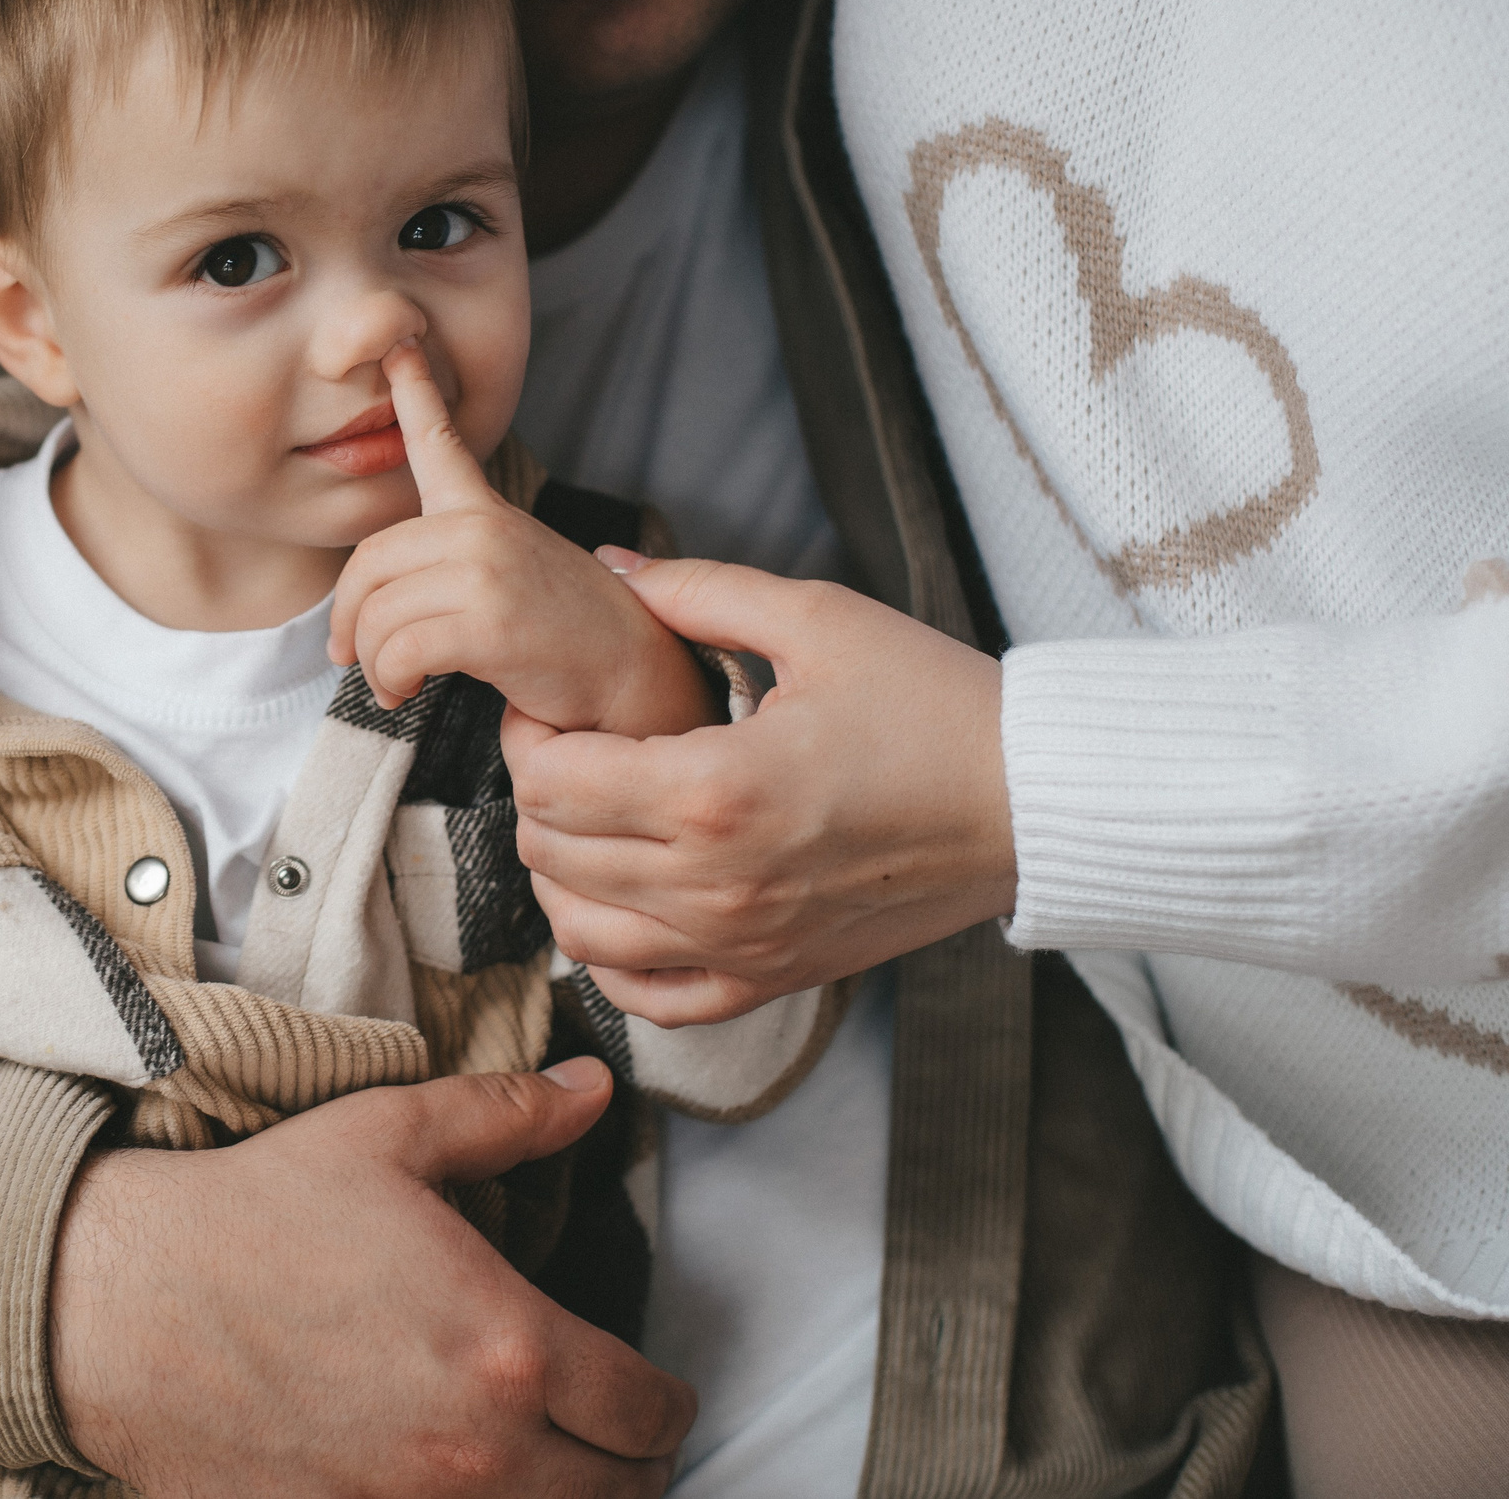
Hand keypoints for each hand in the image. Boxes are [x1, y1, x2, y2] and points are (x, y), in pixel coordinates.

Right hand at [51, 1059, 691, 1496]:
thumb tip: (594, 1088)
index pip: (645, 1410)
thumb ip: (506, 1115)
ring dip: (565, 1497)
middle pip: (618, 1494)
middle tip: (614, 1431)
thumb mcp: (387, 1134)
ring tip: (552, 1463)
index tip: (653, 1391)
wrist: (119, 1306)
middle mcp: (477, 1451)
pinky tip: (457, 1483)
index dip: (666, 1402)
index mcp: (507, 1346)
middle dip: (631, 1461)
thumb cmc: (254, 1215)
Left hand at [330, 347, 714, 737]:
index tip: (396, 343)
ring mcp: (486, 570)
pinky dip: (389, 681)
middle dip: (348, 620)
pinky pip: (398, 650)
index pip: (441, 442)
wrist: (633, 673)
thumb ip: (452, 561)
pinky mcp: (489, 621)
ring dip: (371, 663)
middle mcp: (482, 528)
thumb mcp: (514, 569)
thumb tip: (370, 606)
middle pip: (368, 563)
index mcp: (485, 511)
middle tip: (349, 656)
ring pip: (376, 613)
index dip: (414, 391)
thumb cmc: (566, 633)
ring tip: (393, 686)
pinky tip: (407, 692)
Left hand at [502, 557, 1015, 1025]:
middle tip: (574, 749)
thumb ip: (697, 593)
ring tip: (593, 818)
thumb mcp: (817, 620)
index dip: (530, 737)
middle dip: (539, 794)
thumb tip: (608, 564)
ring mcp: (742, 944)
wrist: (1035, 802)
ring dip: (562, 873)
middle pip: (551, 854)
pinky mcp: (773, 979)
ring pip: (580, 932)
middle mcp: (716, 883)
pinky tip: (626, 903)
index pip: (550, 783)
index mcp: (715, 790)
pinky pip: (652, 999)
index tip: (555, 705)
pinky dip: (613, 959)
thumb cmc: (935, 703)